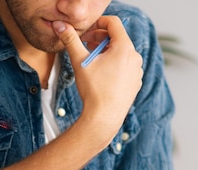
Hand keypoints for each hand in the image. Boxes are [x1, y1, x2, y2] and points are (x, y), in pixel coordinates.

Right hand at [52, 16, 142, 137]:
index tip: (87, 31)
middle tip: (85, 45)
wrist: (103, 118)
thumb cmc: (94, 91)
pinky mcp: (135, 82)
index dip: (98, 23)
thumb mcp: (79, 61)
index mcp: (124, 48)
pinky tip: (102, 75)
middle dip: (100, 38)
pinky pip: (125, 66)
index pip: (113, 23)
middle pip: (117, 38)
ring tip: (92, 61)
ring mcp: (137, 70)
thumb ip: (70, 40)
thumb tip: (60, 26)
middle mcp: (135, 57)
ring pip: (121, 53)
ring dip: (106, 52)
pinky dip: (114, 65)